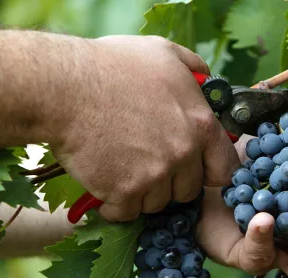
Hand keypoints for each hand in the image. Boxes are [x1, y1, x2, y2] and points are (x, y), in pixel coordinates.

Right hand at [51, 35, 238, 221]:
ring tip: (123, 167)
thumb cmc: (112, 66)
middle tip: (148, 164)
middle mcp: (183, 154)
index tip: (196, 169)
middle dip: (172, 181)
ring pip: (158, 202)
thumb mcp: (165, 53)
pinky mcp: (124, 192)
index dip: (210, 171)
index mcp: (200, 125)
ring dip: (143, 192)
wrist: (62, 87)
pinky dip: (116, 205)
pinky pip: (128, 212)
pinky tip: (105, 185)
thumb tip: (207, 82)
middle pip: (189, 189)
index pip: (224, 167)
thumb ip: (195, 69)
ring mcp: (154, 175)